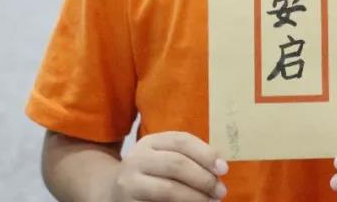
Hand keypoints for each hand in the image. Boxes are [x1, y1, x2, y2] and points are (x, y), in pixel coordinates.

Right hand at [110, 132, 227, 201]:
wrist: (112, 193)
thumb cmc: (150, 173)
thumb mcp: (164, 157)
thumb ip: (188, 157)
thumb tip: (220, 167)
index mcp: (149, 142)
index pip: (181, 141)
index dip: (206, 154)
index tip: (224, 169)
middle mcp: (137, 159)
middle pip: (177, 164)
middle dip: (204, 179)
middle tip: (221, 191)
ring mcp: (130, 184)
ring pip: (168, 189)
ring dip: (195, 197)